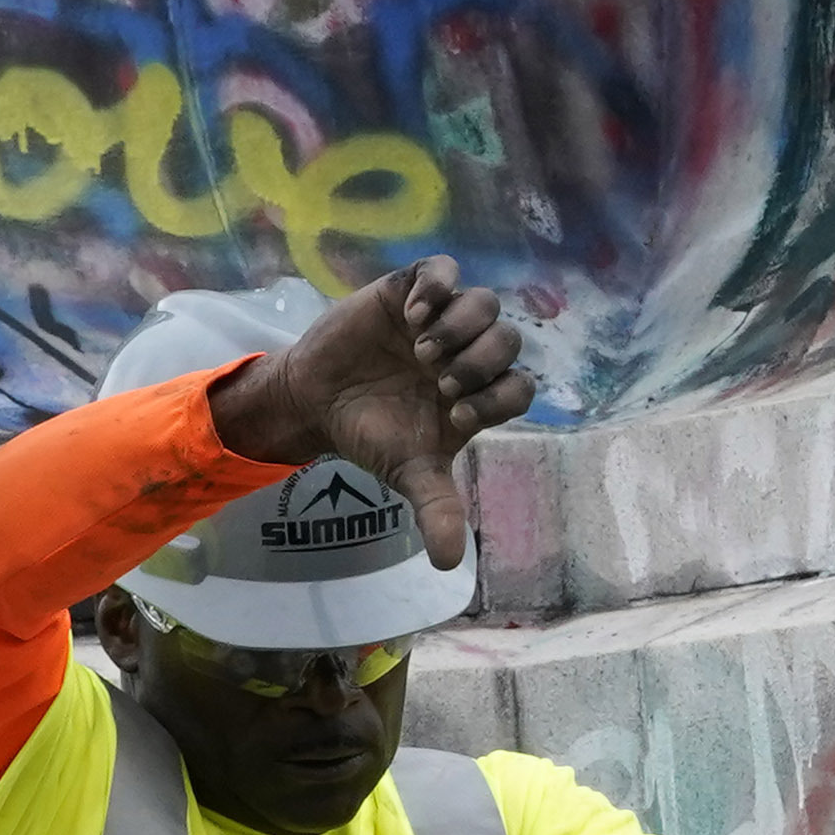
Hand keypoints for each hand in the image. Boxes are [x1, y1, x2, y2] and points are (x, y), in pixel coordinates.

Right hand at [203, 262, 533, 567]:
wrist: (315, 402)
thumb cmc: (371, 434)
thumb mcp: (406, 472)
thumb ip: (435, 508)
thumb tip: (447, 563)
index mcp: (477, 396)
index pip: (519, 388)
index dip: (498, 397)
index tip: (455, 413)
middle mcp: (468, 355)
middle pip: (509, 342)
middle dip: (479, 360)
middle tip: (436, 378)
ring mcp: (442, 321)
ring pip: (484, 304)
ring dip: (460, 326)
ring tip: (421, 348)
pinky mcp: (409, 292)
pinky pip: (444, 271)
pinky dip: (437, 286)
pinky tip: (412, 313)